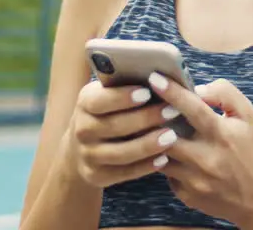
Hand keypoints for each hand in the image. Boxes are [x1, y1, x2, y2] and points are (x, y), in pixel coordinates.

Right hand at [66, 79, 180, 188]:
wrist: (80, 147)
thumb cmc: (108, 112)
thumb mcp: (108, 94)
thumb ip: (126, 85)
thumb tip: (159, 77)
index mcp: (85, 103)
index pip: (100, 100)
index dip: (123, 97)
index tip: (147, 92)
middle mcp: (82, 130)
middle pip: (115, 126)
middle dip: (146, 119)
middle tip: (172, 110)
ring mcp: (87, 155)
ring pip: (121, 153)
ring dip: (148, 145)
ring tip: (172, 136)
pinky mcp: (96, 175)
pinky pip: (124, 173)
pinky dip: (145, 167)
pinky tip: (164, 158)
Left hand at [148, 73, 252, 226]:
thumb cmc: (248, 149)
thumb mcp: (246, 116)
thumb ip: (225, 94)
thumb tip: (197, 89)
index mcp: (222, 134)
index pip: (193, 108)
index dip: (172, 91)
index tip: (154, 77)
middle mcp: (206, 158)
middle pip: (166, 135)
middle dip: (152, 120)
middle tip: (142, 107)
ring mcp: (194, 180)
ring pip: (159, 156)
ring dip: (153, 142)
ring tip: (149, 129)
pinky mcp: (185, 195)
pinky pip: (165, 174)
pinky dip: (163, 162)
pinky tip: (166, 154)